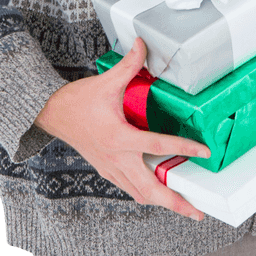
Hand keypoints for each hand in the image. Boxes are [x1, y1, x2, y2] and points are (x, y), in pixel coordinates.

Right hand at [34, 38, 211, 219]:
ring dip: (162, 202)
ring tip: (185, 209)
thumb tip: (142, 44)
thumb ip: (129, 65)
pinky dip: (146, 194)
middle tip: (198, 212)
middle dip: (175, 202)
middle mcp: (117, 158)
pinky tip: (157, 194)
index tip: (205, 152)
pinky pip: (130, 188)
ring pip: (140, 193)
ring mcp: (111, 167)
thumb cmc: (77, 101)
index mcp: (120, 138)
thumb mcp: (106, 82)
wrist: (50, 115)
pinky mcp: (107, 170)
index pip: (159, 144)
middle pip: (150, 188)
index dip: (184, 148)